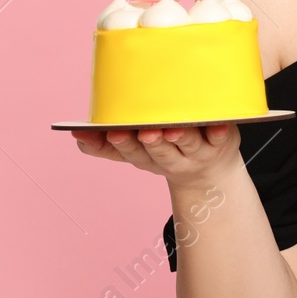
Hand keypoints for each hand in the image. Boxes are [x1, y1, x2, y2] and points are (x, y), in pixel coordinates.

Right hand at [72, 123, 242, 189]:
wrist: (209, 172)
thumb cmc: (167, 151)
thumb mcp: (136, 153)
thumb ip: (106, 145)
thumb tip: (75, 133)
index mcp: (146, 156)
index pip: (130, 152)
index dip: (120, 145)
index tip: (112, 133)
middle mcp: (170, 157)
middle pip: (158, 151)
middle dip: (149, 142)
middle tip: (144, 132)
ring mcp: (196, 151)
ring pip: (187, 144)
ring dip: (179, 137)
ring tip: (170, 129)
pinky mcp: (221, 143)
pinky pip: (221, 138)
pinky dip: (220, 132)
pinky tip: (219, 125)